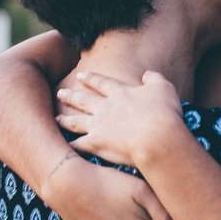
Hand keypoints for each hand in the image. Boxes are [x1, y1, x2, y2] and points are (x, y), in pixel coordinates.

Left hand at [55, 70, 188, 168]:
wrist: (157, 137)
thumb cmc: (164, 112)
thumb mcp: (164, 87)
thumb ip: (154, 78)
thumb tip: (146, 74)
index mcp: (121, 93)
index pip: (102, 83)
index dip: (91, 79)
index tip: (80, 75)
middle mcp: (105, 108)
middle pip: (83, 100)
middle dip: (71, 96)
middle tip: (60, 93)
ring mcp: (98, 126)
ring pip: (76, 121)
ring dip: (65, 119)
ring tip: (56, 118)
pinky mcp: (96, 144)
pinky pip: (78, 144)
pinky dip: (71, 145)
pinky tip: (64, 145)